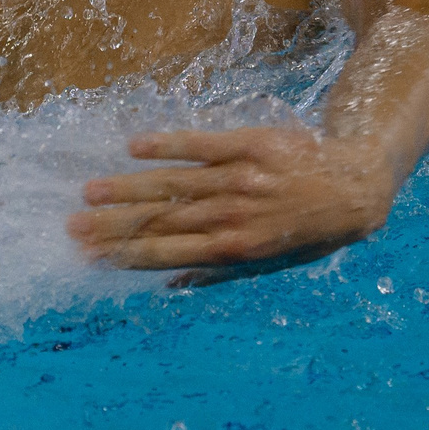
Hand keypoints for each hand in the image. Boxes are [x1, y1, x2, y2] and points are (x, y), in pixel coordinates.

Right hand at [70, 127, 396, 281]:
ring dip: (128, 188)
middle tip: (72, 227)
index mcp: (236, 249)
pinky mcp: (250, 145)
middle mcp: (233, 215)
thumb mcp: (271, 265)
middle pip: (161, 221)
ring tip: (89, 192)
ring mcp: (240, 178)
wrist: (356, 186)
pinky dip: (167, 146)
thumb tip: (172, 284)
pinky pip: (201, 145)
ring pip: (173, 184)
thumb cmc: (311, 231)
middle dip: (113, 226)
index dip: (126, 255)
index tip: (91, 256)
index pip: (167, 253)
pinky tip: (134, 147)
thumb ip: (220, 273)